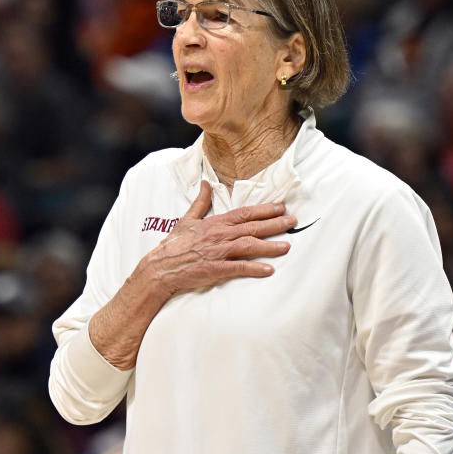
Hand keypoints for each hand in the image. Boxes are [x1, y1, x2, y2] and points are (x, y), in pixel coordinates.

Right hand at [89, 181, 295, 369]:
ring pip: (248, 246)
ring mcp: (218, 252)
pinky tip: (269, 270)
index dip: (264, 209)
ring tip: (287, 246)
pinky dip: (254, 268)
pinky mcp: (215, 269)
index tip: (281, 207)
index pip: (244, 213)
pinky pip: (238, 268)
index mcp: (214, 223)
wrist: (159, 268)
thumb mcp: (186, 219)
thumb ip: (200, 202)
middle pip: (251, 227)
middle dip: (274, 224)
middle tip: (293, 221)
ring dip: (269, 246)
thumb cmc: (173, 245)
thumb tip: (205, 183)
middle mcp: (219, 235)